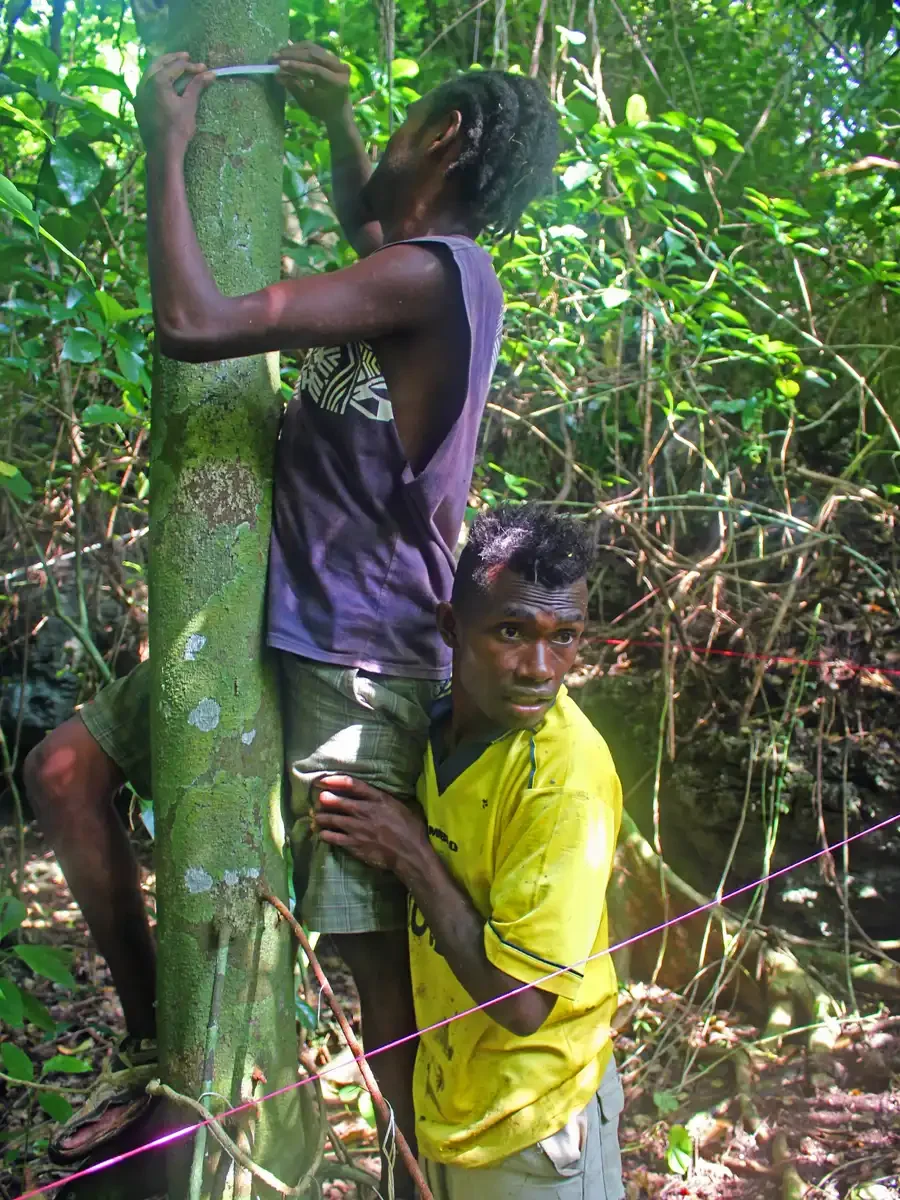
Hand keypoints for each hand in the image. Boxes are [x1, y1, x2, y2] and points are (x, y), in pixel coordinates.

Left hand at [135, 52, 214, 155]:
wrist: (162, 151)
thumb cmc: (178, 129)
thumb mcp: (189, 105)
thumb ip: (197, 86)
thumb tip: (210, 73)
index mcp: (157, 81)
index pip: (176, 67)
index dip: (191, 66)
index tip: (204, 68)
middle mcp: (145, 84)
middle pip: (159, 63)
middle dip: (173, 59)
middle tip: (187, 57)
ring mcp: (139, 94)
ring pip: (150, 73)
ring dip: (163, 68)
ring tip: (175, 67)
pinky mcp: (139, 105)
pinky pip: (146, 85)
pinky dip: (156, 80)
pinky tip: (164, 84)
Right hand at [274, 42, 350, 124]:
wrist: (338, 110)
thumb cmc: (322, 109)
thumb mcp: (307, 101)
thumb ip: (294, 87)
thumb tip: (277, 75)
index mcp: (336, 82)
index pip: (315, 69)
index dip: (296, 66)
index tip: (279, 64)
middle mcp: (339, 67)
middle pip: (314, 55)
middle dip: (293, 55)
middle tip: (276, 56)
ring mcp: (337, 60)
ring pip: (313, 48)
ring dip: (295, 49)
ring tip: (280, 53)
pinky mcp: (332, 56)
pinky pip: (315, 48)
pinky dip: (301, 48)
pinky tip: (288, 50)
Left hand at [313, 775, 427, 875]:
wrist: (410, 853)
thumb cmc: (411, 829)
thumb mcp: (400, 806)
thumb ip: (384, 800)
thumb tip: (374, 794)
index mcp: (379, 799)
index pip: (354, 785)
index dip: (337, 781)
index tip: (326, 780)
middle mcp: (366, 811)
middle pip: (341, 802)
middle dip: (326, 799)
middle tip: (319, 798)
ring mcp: (359, 829)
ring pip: (334, 820)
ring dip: (323, 818)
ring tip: (316, 817)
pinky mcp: (355, 845)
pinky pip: (336, 838)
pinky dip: (327, 835)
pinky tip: (322, 834)